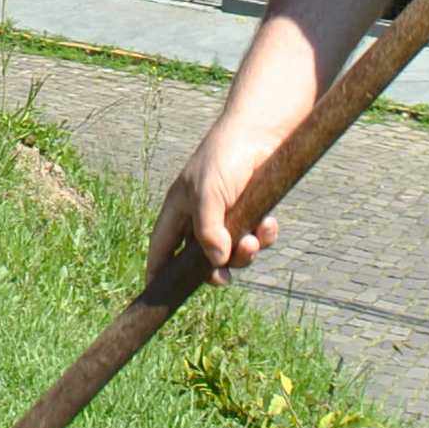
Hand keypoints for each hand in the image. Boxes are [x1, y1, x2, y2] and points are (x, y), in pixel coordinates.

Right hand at [146, 110, 287, 284]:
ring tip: (254, 240)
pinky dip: (263, 236)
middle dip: (214, 270)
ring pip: (232, 253)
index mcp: (179, 210)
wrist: (263, 132)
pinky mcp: (253, 212)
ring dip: (244, 253)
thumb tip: (217, 262)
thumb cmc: (225, 156)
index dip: (158, 272)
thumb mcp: (208, 194)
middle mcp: (200, 216)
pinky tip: (270, 224)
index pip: (161, 248)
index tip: (159, 296)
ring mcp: (228, 216)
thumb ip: (207, 230)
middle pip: (200, 260)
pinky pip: (256, 238)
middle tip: (226, 279)